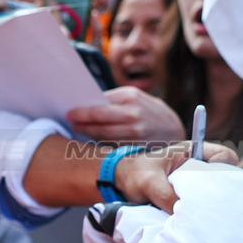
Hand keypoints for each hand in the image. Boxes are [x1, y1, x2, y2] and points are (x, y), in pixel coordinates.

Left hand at [67, 86, 185, 142]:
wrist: (172, 128)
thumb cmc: (147, 110)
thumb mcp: (134, 98)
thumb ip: (112, 100)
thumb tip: (85, 104)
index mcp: (129, 97)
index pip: (99, 104)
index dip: (82, 110)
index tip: (70, 112)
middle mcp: (132, 114)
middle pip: (98, 120)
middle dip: (81, 122)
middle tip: (70, 122)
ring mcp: (134, 131)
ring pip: (102, 134)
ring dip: (87, 133)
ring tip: (78, 130)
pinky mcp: (135, 145)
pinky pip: (111, 144)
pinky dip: (99, 142)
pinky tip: (91, 140)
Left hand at [113, 141, 237, 212]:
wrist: (123, 183)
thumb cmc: (135, 174)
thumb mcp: (149, 183)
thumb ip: (166, 195)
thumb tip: (184, 213)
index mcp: (193, 151)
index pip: (225, 155)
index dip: (224, 168)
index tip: (210, 183)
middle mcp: (199, 165)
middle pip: (227, 175)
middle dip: (220, 190)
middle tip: (207, 204)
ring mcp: (197, 181)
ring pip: (217, 191)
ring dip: (210, 202)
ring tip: (199, 213)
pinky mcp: (192, 195)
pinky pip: (205, 203)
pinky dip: (201, 210)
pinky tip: (194, 218)